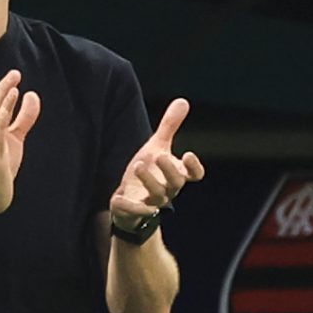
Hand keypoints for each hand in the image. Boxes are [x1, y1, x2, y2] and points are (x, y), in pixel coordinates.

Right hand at [0, 69, 38, 224]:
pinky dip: (1, 117)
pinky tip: (7, 108)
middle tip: (14, 74)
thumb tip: (31, 95)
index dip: (4, 87)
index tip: (15, 74)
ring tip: (13, 86)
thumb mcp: (15, 137)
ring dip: (2, 100)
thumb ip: (23, 117)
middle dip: (3, 88)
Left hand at [111, 98, 203, 220]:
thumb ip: (170, 126)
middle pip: (176, 184)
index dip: (194, 167)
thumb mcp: (157, 146)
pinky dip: (128, 206)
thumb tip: (183, 101)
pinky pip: (134, 211)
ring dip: (149, 181)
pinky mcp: (135, 210)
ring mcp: (152, 201)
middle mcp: (168, 189)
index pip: (194, 175)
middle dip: (170, 170)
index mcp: (176, 174)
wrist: (132, 202)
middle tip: (160, 155)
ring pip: (157, 196)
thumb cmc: (149, 171)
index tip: (188, 154)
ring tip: (138, 165)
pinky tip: (118, 197)